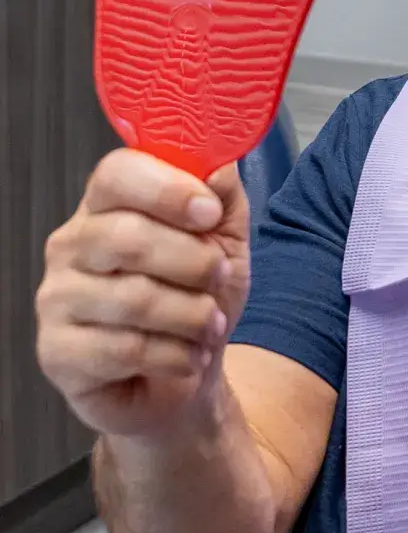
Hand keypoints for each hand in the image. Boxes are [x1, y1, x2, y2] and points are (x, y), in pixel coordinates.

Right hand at [37, 151, 250, 439]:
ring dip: (192, 315)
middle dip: (193, 261)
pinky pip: (123, 350)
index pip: (117, 175)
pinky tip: (187, 357)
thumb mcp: (226, 236)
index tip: (209, 213)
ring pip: (132, 298)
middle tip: (218, 276)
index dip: (168, 190)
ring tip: (210, 324)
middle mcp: (71, 246)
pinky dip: (175, 356)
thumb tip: (217, 160)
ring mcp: (57, 300)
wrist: (190, 373)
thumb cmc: (199, 296)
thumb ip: (221, 193)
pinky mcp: (57, 353)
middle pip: (127, 237)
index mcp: (107, 206)